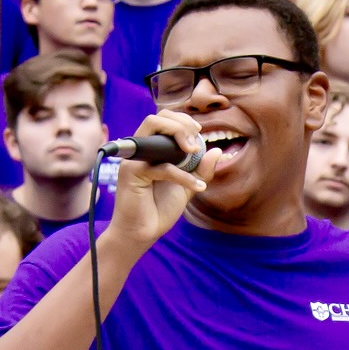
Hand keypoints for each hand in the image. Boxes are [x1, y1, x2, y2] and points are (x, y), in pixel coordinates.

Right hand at [109, 111, 219, 251]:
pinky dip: (182, 175)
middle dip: (182, 124)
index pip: (164, 119)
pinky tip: (197, 186)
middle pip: (156, 117)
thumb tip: (217, 150)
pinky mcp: (131, 173)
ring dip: (178, 135)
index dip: (184, 120)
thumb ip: (201, 168)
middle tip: (196, 144)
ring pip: (152, 128)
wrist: (144, 233)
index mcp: (151, 149)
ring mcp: (133, 159)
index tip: (199, 133)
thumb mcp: (188, 185)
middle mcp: (140, 150)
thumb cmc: (160, 208)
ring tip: (195, 153)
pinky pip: (161, 165)